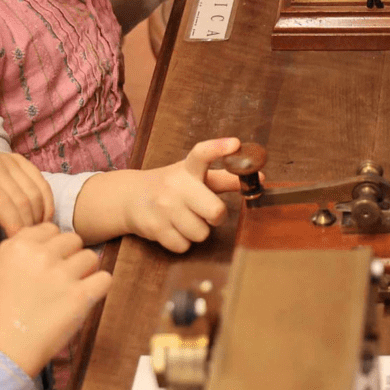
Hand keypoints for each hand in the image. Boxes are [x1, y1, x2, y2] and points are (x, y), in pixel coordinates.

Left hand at [0, 153, 53, 258]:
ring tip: (36, 231)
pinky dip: (46, 201)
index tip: (18, 243)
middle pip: (22, 197)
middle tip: (29, 241)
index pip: (2, 203)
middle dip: (29, 222)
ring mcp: (8, 158)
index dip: (14, 225)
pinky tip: (42, 217)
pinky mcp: (19, 159)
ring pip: (35, 190)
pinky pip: (41, 181)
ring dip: (40, 213)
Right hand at [0, 223, 110, 376]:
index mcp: (19, 245)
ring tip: (71, 291)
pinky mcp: (80, 295)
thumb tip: (52, 242)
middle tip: (61, 279)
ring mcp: (61, 274)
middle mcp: (40, 254)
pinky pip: (105, 279)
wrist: (1, 351)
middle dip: (70, 256)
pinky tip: (86, 298)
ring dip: (85, 272)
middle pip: (73, 239)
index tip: (48, 263)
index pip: (51, 229)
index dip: (53, 246)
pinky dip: (98, 288)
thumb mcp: (0, 269)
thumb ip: (25, 250)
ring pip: (91, 257)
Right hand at [124, 137, 242, 252]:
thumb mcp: (196, 176)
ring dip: (197, 231)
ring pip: (201, 233)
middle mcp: (175, 185)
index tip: (235, 144)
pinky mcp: (154, 227)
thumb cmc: (171, 186)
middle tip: (208, 213)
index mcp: (188, 169)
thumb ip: (226, 178)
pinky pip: (184, 246)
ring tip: (184, 219)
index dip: (219, 148)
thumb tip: (260, 178)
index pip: (202, 153)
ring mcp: (163, 207)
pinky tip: (173, 228)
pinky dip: (182, 242)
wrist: (129, 197)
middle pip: (215, 211)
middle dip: (216, 217)